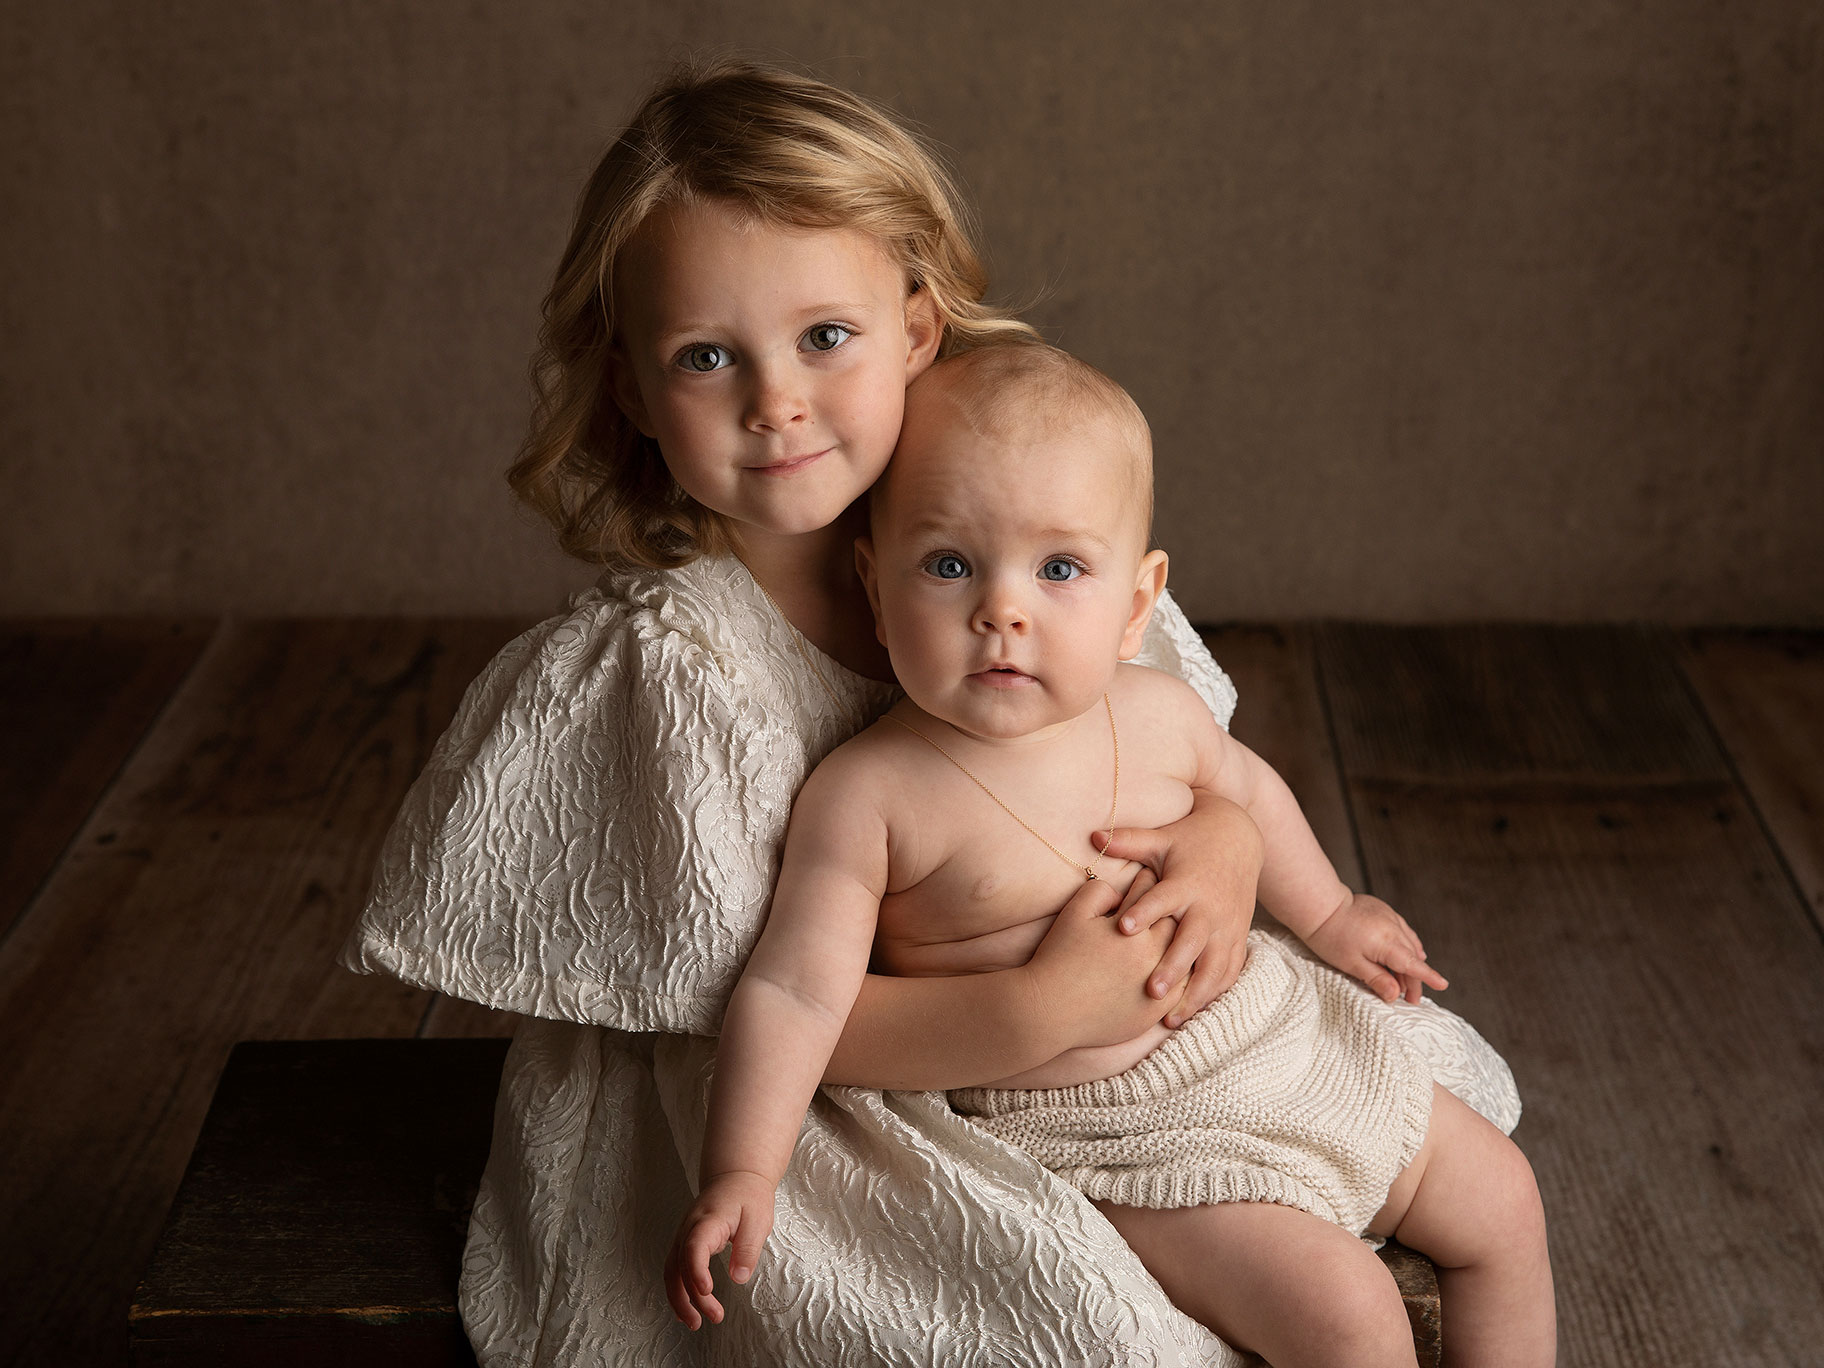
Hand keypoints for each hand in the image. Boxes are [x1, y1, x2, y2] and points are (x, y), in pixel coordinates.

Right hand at [663, 1169, 776, 1329]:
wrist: (735, 1177)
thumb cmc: (748, 1196)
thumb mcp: (758, 1219)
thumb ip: (747, 1248)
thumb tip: (739, 1278)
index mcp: (708, 1220)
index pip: (694, 1247)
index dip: (696, 1271)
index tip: (707, 1290)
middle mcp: (689, 1229)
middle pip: (679, 1265)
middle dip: (692, 1296)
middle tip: (713, 1316)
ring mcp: (683, 1236)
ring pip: (671, 1271)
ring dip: (680, 1299)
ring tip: (695, 1323)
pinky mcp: (684, 1243)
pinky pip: (674, 1269)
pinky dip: (678, 1290)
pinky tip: (687, 1308)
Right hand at [1023, 872, 1187, 1048]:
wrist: (1051, 1009)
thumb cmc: (1058, 959)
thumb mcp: (1074, 914)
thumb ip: (1100, 892)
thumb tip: (1121, 893)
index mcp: (1133, 927)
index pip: (1148, 894)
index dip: (1147, 883)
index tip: (1147, 879)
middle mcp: (1151, 954)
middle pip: (1174, 923)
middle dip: (1170, 911)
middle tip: (1169, 904)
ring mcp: (1157, 985)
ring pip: (1184, 958)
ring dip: (1181, 946)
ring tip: (1176, 937)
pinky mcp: (1156, 1011)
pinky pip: (1182, 990)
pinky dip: (1182, 978)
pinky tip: (1177, 971)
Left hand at [1094, 793, 1262, 1027]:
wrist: (1239, 840)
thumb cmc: (1190, 840)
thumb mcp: (1162, 838)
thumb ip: (1130, 841)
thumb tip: (1094, 833)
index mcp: (1187, 882)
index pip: (1164, 899)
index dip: (1144, 912)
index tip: (1122, 929)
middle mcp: (1210, 907)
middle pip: (1193, 941)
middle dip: (1174, 967)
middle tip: (1150, 990)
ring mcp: (1228, 926)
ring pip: (1215, 965)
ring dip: (1195, 992)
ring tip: (1170, 1017)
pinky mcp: (1238, 937)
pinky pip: (1230, 970)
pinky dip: (1215, 992)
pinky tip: (1193, 1012)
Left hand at [1302, 892, 1447, 1004]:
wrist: (1320, 904)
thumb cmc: (1331, 937)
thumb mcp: (1351, 964)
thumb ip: (1376, 979)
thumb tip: (1394, 995)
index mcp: (1387, 943)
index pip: (1412, 965)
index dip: (1428, 976)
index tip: (1443, 985)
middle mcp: (1393, 928)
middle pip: (1411, 957)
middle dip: (1413, 979)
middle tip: (1411, 999)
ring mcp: (1389, 917)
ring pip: (1408, 943)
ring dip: (1411, 962)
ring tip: (1410, 981)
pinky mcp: (1383, 910)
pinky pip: (1403, 930)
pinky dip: (1407, 943)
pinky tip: (1410, 951)